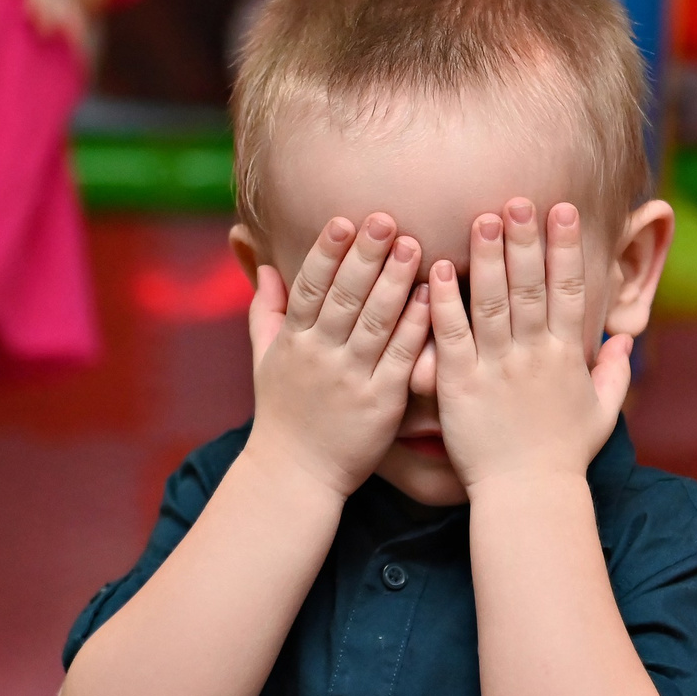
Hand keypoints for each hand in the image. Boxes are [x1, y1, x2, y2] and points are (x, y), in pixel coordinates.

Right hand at [243, 213, 432, 498]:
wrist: (294, 477)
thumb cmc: (282, 415)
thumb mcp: (263, 361)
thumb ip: (265, 311)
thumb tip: (264, 265)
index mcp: (293, 342)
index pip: (309, 287)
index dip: (325, 252)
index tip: (344, 220)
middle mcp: (320, 357)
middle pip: (343, 298)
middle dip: (365, 257)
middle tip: (387, 218)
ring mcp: (351, 380)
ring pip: (374, 323)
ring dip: (395, 282)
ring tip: (414, 245)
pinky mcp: (380, 403)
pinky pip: (400, 359)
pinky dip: (415, 327)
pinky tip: (432, 298)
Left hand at [428, 200, 631, 496]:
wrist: (528, 497)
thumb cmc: (564, 458)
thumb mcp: (602, 415)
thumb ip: (615, 374)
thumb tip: (626, 340)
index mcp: (567, 357)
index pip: (570, 291)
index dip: (566, 248)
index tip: (562, 210)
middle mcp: (534, 356)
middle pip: (530, 287)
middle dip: (525, 240)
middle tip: (517, 199)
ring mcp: (496, 369)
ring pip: (491, 303)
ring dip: (486, 258)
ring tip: (481, 218)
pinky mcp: (461, 386)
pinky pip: (451, 336)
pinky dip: (443, 302)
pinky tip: (434, 269)